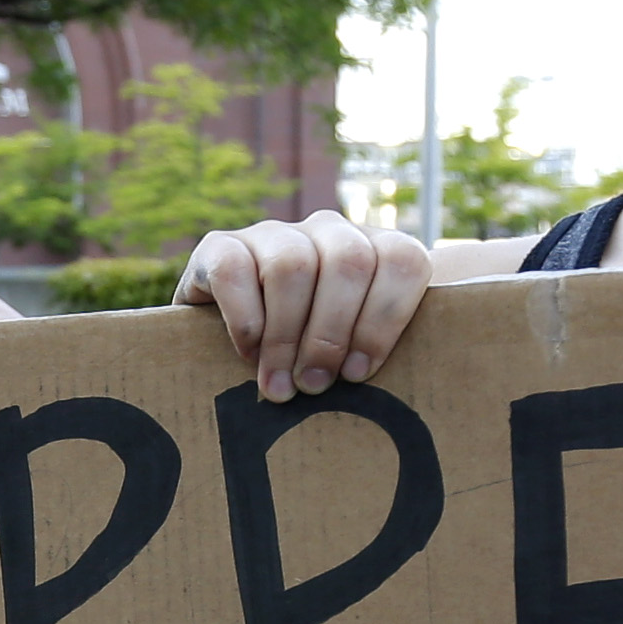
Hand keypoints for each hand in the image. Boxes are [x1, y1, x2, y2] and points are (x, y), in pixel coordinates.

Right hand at [176, 210, 433, 401]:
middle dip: (332, 334)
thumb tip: (397, 392)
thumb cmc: (309, 360)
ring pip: (291, 265)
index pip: (401, 260)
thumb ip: (378, 358)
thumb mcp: (353, 354)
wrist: (226, 343)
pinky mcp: (220, 245)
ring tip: (279, 385)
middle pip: (348, 261)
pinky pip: (234, 270)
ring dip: (285, 336)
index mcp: (374, 250)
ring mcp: (274, 234)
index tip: (359, 373)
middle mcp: (328, 231)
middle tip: (314, 386)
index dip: (384, 318)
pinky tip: (247, 353)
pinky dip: (244, 319)